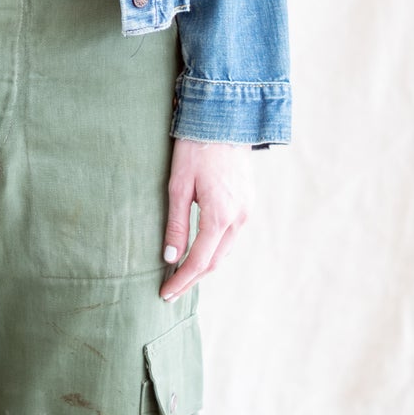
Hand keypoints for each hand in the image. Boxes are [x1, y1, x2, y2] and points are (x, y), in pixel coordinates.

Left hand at [160, 139, 250, 300]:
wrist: (224, 120)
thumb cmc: (195, 149)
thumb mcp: (178, 187)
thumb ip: (176, 225)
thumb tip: (171, 259)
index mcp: (220, 216)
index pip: (199, 261)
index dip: (181, 281)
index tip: (165, 294)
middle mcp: (238, 218)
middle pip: (214, 261)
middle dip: (192, 279)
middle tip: (171, 291)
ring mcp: (247, 211)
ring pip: (225, 251)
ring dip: (204, 266)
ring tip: (182, 276)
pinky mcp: (248, 203)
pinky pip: (231, 236)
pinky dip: (215, 250)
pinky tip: (200, 252)